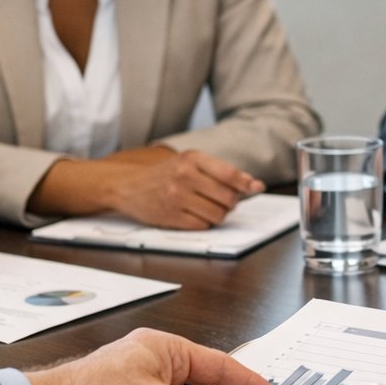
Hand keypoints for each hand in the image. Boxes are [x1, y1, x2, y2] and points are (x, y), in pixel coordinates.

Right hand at [98, 148, 263, 228]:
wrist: (127, 185)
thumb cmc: (164, 174)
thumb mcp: (188, 162)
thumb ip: (219, 172)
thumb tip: (253, 185)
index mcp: (191, 158)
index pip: (229, 173)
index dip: (246, 183)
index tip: (257, 187)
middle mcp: (184, 176)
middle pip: (228, 198)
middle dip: (230, 202)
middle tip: (221, 199)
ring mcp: (176, 197)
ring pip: (218, 214)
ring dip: (218, 214)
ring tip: (206, 207)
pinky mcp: (170, 216)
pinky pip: (202, 226)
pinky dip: (204, 223)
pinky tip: (194, 215)